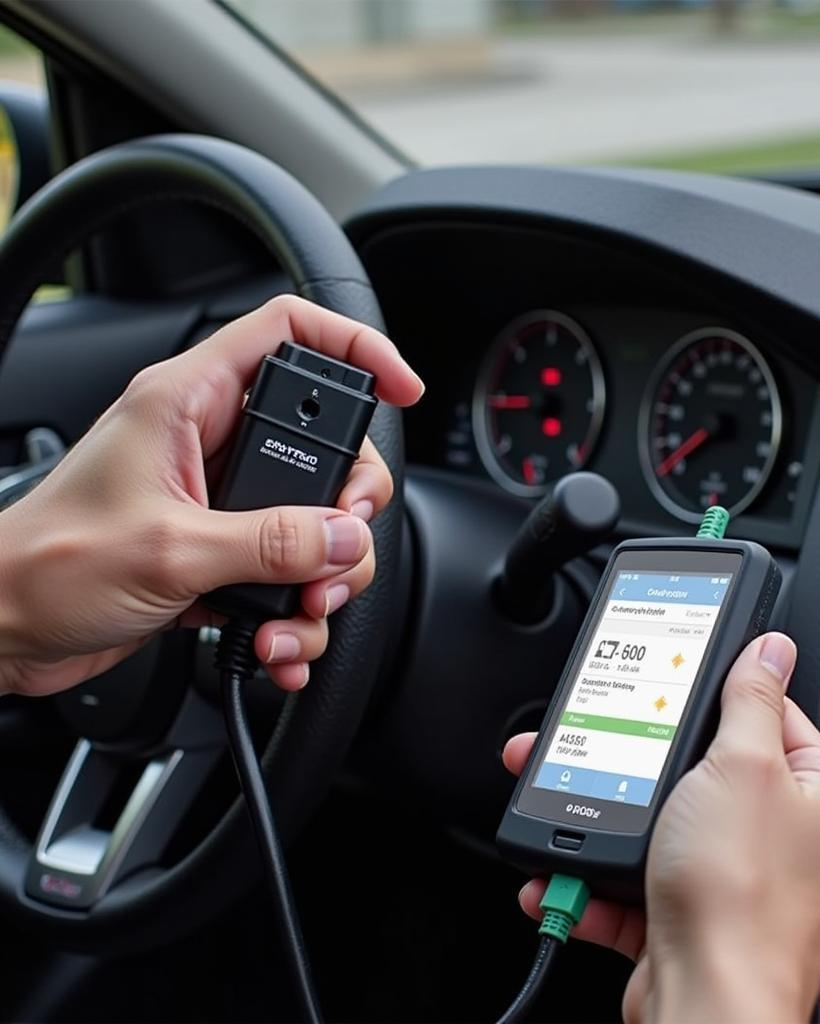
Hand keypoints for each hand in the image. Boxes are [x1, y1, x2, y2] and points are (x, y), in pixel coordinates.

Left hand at [0, 295, 422, 696]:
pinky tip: (279, 643)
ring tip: (294, 616)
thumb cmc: (46, 566)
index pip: (288, 333)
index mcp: (189, 402)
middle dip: (348, 510)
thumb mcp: (169, 549)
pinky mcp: (220, 553)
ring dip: (323, 578)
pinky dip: (295, 613)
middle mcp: (212, 443)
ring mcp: (221, 501)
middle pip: (327, 449)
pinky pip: (289, 572)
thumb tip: (344, 537)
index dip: (355, 348)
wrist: (0, 631)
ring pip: (315, 521)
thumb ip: (269, 541)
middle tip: (337, 549)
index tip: (401, 388)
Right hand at [502, 633, 819, 1023]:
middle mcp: (790, 842)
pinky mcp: (697, 921)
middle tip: (604, 746)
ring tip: (568, 808)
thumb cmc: (739, 897)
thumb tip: (773, 650)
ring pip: (666, 830)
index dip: (721, 700)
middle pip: (708, 774)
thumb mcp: (740, 765)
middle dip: (641, 762)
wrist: (706, 1011)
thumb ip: (753, 700)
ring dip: (611, 823)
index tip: (677, 691)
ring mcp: (742, 885)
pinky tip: (567, 875)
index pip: (772, 717)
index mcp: (818, 796)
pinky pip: (642, 886)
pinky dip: (602, 881)